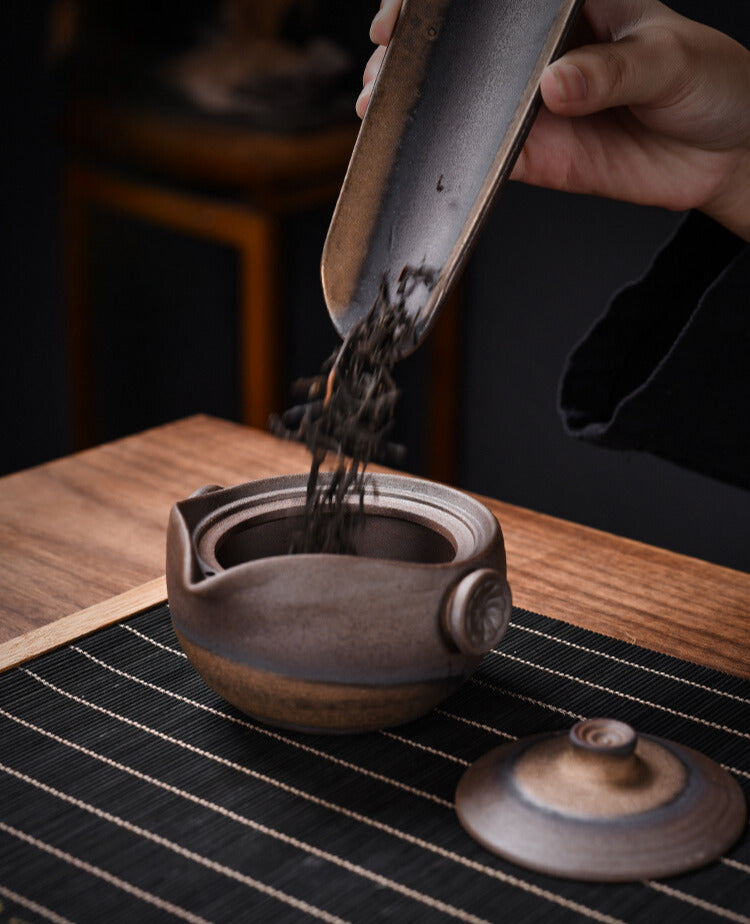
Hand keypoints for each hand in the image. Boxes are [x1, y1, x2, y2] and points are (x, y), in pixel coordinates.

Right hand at [357, 0, 749, 240]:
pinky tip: (430, 154)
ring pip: (468, 108)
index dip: (442, 3)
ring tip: (383, 109)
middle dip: (416, 57)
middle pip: (467, 54)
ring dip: (424, 109)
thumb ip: (610, 72)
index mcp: (569, 10)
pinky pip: (493, 160)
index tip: (402, 12)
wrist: (728, 154)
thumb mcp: (667, 59)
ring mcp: (537, 111)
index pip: (495, 1)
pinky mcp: (541, 159)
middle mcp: (544, 59)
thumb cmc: (711, 81)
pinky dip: (461, 161)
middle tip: (385, 69)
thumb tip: (556, 86)